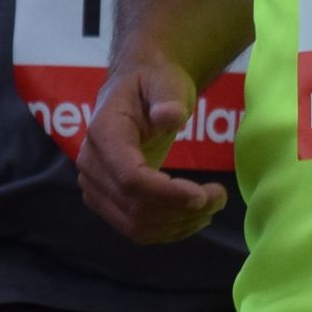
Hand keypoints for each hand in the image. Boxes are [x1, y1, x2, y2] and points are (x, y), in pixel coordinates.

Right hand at [79, 56, 229, 243]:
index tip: (203, 195)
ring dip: (178, 224)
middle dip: (180, 210)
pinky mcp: (106, 201)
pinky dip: (168, 230)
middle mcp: (91, 165)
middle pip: (134, 207)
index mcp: (103, 134)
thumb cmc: (154, 81)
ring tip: (213, 205)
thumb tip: (170, 116)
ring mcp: (95, 187)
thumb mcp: (165, 81)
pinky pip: (135, 229)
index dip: (166, 193)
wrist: (139, 89)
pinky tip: (195, 217)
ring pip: (135, 225)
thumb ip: (167, 97)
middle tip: (220, 197)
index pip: (130, 178)